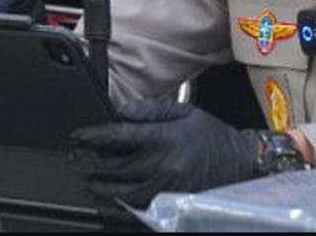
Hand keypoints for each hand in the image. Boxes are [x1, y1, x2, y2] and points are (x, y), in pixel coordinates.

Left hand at [69, 98, 257, 207]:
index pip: (122, 136)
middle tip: (76, 157)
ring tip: (87, 180)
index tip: (79, 134)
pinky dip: (120, 202)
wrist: (240, 162)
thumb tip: (121, 110)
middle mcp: (166, 164)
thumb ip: (151, 110)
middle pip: (118, 166)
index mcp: (168, 138)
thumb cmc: (211, 135)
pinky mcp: (172, 203)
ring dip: (101, 187)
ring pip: (124, 191)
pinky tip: (109, 197)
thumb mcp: (184, 111)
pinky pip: (139, 205)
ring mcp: (168, 188)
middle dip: (92, 162)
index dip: (96, 135)